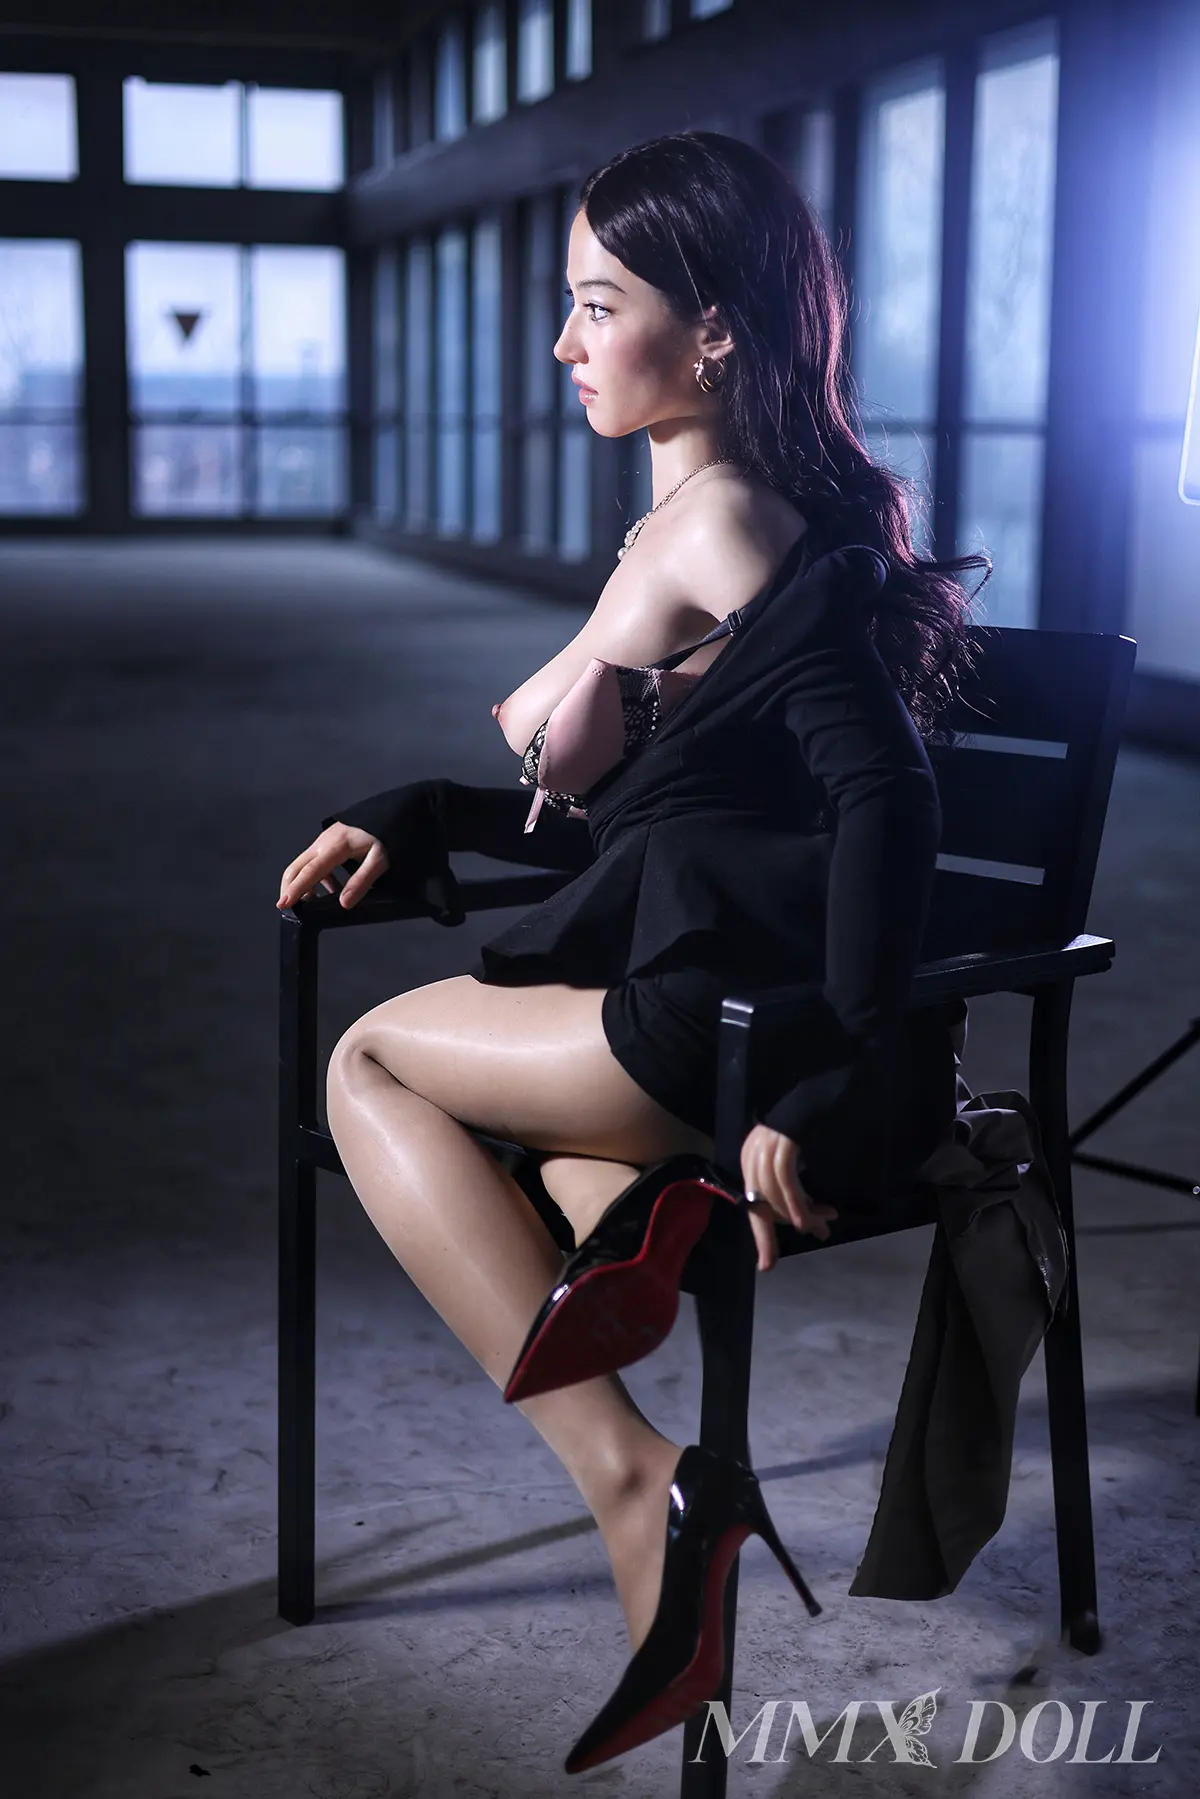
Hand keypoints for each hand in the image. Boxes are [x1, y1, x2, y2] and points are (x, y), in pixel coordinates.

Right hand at [277, 822, 390, 910]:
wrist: (387, 814)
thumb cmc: (384, 836)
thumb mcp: (379, 860)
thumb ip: (361, 881)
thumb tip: (344, 903)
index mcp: (335, 846)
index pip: (310, 871)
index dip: (297, 889)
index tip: (284, 904)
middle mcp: (323, 843)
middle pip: (296, 867)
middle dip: (289, 888)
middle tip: (289, 908)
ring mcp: (322, 842)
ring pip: (302, 865)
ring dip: (302, 885)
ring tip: (313, 904)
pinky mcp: (325, 843)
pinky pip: (313, 863)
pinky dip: (316, 879)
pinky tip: (331, 891)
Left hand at [739, 1122, 838, 1272]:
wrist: (817, 1091)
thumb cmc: (807, 1127)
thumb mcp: (791, 1159)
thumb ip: (789, 1185)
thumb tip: (802, 1220)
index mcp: (751, 1159)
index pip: (753, 1205)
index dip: (761, 1236)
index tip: (766, 1265)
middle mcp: (753, 1154)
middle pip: (761, 1204)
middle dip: (784, 1228)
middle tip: (817, 1235)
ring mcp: (766, 1148)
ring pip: (776, 1197)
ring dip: (800, 1217)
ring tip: (822, 1227)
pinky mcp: (783, 1144)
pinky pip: (786, 1182)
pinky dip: (795, 1204)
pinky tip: (805, 1220)